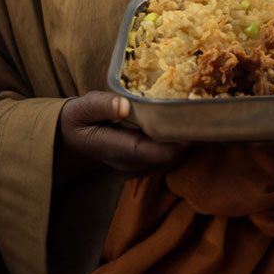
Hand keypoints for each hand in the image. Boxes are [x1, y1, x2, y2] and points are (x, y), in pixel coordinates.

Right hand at [56, 90, 185, 178]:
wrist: (71, 135)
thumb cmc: (79, 118)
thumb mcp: (82, 107)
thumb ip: (101, 105)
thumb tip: (124, 105)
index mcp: (114, 149)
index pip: (153, 152)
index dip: (177, 142)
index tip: (192, 122)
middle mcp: (128, 164)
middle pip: (168, 159)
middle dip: (187, 140)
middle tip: (202, 114)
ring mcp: (135, 167)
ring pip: (170, 161)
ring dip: (185, 143)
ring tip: (196, 118)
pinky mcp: (140, 165)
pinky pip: (166, 159)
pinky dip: (178, 145)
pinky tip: (182, 125)